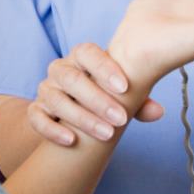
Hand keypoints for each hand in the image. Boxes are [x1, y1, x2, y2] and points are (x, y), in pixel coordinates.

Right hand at [28, 45, 165, 144]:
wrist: (75, 108)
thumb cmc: (104, 94)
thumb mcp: (121, 94)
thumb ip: (138, 99)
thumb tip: (157, 111)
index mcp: (80, 57)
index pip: (87, 52)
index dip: (104, 68)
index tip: (124, 87)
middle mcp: (60, 69)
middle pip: (71, 78)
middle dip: (97, 100)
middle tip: (121, 119)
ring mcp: (46, 89)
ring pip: (57, 100)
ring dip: (82, 118)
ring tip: (106, 134)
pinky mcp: (36, 110)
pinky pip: (37, 118)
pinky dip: (52, 129)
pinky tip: (71, 141)